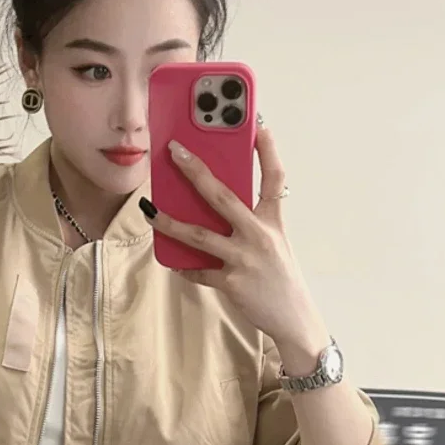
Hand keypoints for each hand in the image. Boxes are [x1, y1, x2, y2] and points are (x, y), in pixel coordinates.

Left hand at [141, 124, 322, 346]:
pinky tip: (172, 262)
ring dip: (169, 222)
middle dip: (195, 171)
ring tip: (149, 210)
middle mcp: (259, 236)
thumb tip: (214, 209)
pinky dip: (184, 267)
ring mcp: (244, 259)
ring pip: (198, 235)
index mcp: (272, 223)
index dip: (267, 151)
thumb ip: (251, 225)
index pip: (274, 179)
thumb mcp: (274, 244)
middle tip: (175, 151)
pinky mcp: (232, 282)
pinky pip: (198, 272)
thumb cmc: (280, 279)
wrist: (294, 319)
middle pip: (222, 196)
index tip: (258, 125)